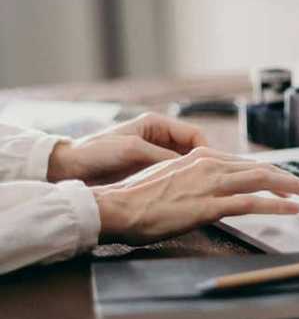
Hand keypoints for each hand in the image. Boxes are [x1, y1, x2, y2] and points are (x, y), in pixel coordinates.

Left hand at [47, 113, 208, 184]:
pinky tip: (181, 193)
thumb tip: (189, 165)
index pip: (194, 134)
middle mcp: (159, 138)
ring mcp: (154, 155)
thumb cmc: (96, 152)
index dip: (206, 149)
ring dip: (190, 175)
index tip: (210, 167)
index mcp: (157, 124)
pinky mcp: (147, 171)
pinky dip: (178, 183)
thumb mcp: (132, 150)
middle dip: (201, 164)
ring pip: (184, 164)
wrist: (68, 169)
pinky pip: (171, 175)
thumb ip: (162, 156)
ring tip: (197, 189)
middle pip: (192, 150)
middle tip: (209, 180)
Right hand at [92, 147, 298, 245]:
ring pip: (262, 180)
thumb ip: (195, 179)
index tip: (289, 182)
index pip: (247, 164)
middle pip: (262, 169)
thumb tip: (211, 188)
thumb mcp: (171, 179)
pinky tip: (292, 209)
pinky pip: (251, 203)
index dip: (272, 174)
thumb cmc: (138, 199)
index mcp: (201, 158)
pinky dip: (276, 205)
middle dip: (291, 178)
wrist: (116, 207)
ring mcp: (211, 184)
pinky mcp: (209, 205)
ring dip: (293, 187)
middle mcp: (210, 165)